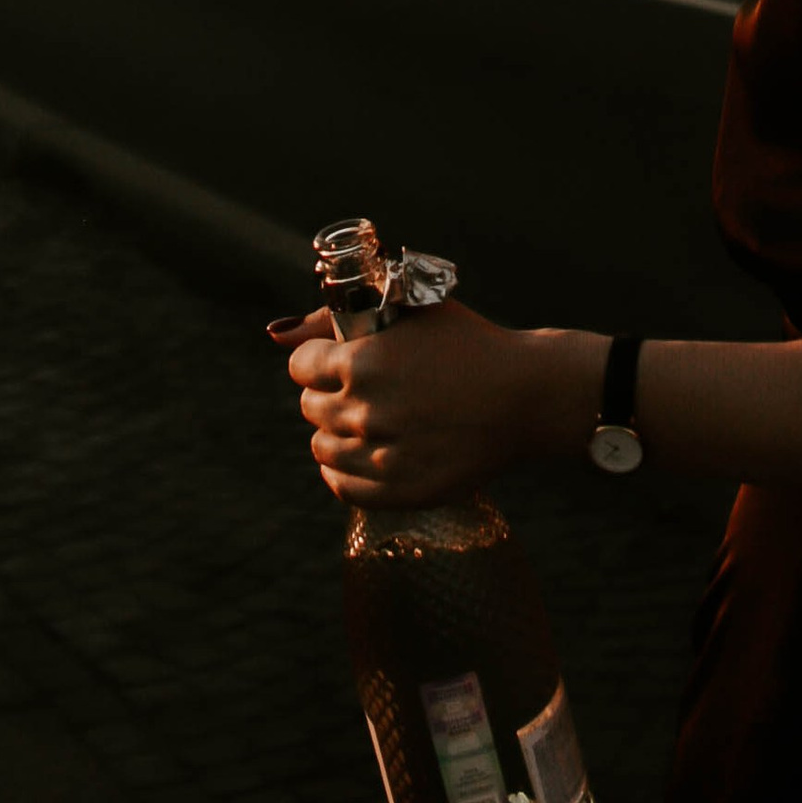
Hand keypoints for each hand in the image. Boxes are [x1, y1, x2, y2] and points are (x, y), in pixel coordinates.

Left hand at [278, 300, 584, 505]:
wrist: (526, 396)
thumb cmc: (468, 343)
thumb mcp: (407, 311)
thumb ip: (332, 319)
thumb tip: (275, 334)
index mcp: (363, 362)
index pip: (301, 367)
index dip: (318, 361)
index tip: (337, 361)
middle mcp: (366, 411)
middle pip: (310, 408)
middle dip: (327, 395)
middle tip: (361, 390)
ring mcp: (383, 457)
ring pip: (321, 449)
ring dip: (335, 433)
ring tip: (365, 422)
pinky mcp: (401, 492)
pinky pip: (343, 487)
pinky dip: (345, 471)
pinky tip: (365, 454)